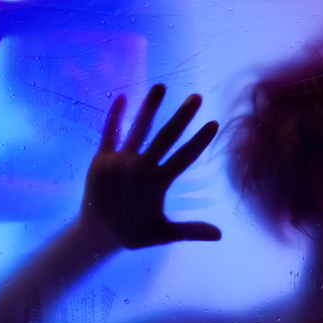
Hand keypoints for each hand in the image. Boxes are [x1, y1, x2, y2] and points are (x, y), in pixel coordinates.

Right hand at [82, 84, 220, 249]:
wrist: (102, 234)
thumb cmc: (133, 234)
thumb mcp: (163, 234)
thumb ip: (189, 231)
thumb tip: (220, 236)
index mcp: (160, 181)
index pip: (184, 157)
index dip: (198, 142)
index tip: (214, 124)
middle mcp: (145, 166)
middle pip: (167, 136)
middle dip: (181, 117)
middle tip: (197, 97)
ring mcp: (124, 161)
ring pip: (139, 129)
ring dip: (149, 109)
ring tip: (161, 86)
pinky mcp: (103, 161)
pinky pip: (110, 135)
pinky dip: (115, 118)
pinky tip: (122, 99)